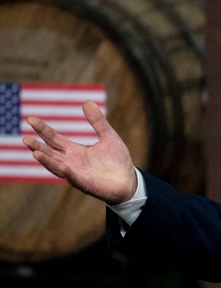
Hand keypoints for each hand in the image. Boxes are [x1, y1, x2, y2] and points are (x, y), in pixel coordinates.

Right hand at [22, 101, 137, 203]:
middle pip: (50, 153)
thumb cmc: (116, 160)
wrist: (129, 181)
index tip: (30, 118)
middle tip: (25, 138)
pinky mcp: (86, 185)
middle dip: (38, 146)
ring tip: (35, 153)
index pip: (54, 138)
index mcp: (75, 150)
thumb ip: (98, 122)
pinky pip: (75, 179)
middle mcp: (71, 162)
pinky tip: (64, 167)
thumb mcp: (108, 137)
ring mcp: (77, 174)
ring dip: (47, 161)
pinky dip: (69, 174)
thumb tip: (88, 102)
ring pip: (57, 167)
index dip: (42, 129)